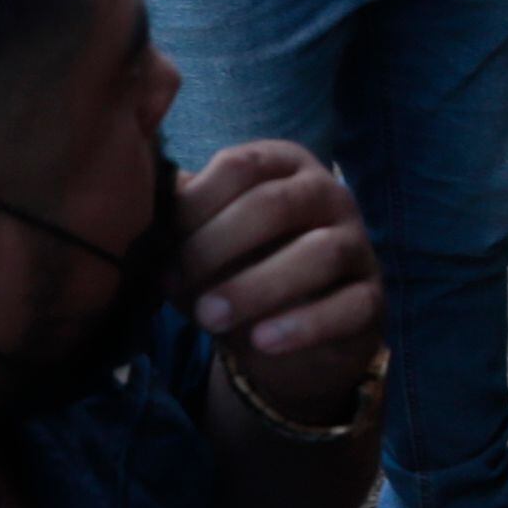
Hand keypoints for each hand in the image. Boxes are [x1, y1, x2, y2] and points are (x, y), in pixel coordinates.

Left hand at [175, 140, 383, 425]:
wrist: (285, 334)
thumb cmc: (238, 269)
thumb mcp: (204, 243)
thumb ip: (178, 225)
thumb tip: (137, 218)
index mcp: (284, 167)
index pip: (242, 166)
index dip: (196, 204)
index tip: (162, 246)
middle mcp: (328, 194)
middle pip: (277, 205)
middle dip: (218, 245)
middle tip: (178, 284)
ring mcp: (357, 244)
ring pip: (319, 253)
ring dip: (256, 286)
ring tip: (209, 317)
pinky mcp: (370, 297)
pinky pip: (349, 306)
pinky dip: (304, 325)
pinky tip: (262, 341)